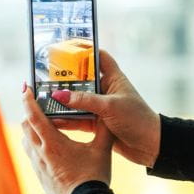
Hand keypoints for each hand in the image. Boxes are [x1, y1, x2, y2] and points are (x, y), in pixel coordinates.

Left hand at [21, 84, 111, 193]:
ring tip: (40, 124)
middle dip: (29, 113)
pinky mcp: (39, 176)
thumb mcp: (102, 150)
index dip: (28, 100)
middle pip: (26, 126)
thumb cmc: (92, 179)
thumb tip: (107, 115)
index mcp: (53, 143)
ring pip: (26, 141)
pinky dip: (34, 144)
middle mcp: (41, 153)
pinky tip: (45, 146)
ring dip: (30, 129)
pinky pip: (31, 154)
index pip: (35, 116)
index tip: (25, 88)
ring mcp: (38, 166)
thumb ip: (103, 129)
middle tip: (36, 103)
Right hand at [51, 50, 160, 167]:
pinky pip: (77, 119)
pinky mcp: (97, 124)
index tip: (66, 47)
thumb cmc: (137, 119)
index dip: (85, 50)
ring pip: (77, 101)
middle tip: (45, 77)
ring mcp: (101, 107)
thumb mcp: (110, 107)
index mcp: (114, 79)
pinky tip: (50, 119)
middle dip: (65, 80)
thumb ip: (84, 100)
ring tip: (43, 98)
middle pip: (82, 80)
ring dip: (63, 102)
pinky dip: (66, 119)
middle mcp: (106, 91)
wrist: (150, 146)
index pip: (99, 57)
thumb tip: (60, 95)